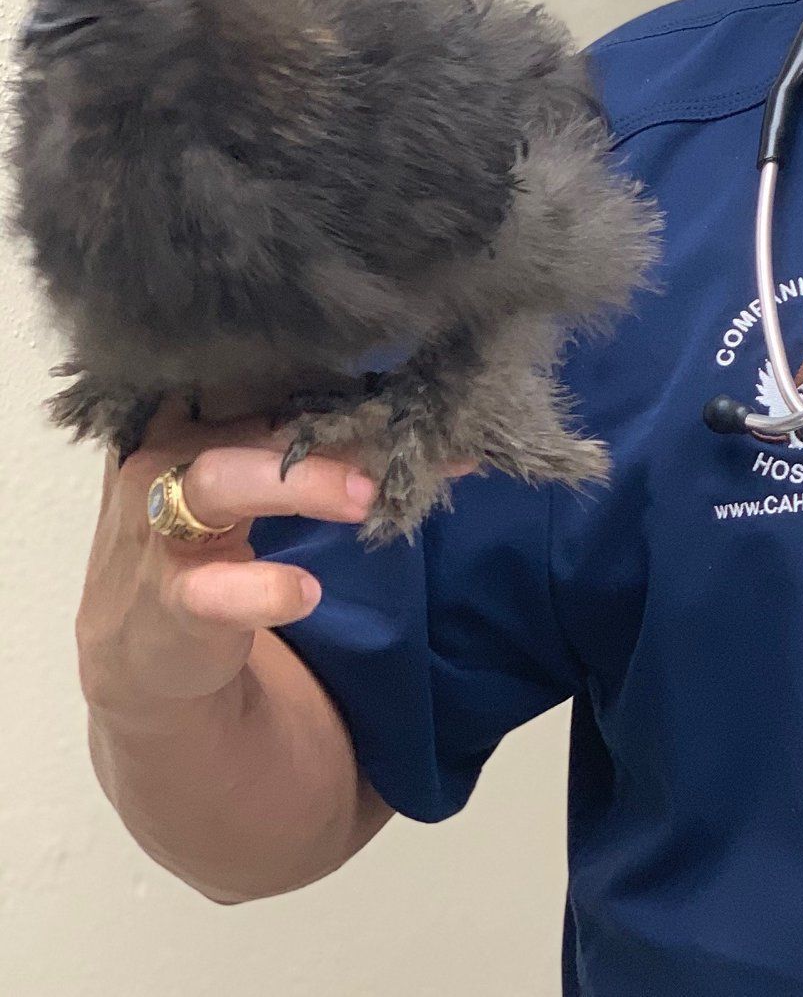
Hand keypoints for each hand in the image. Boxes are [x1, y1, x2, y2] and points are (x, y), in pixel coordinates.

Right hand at [75, 390, 471, 724]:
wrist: (147, 644)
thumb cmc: (219, 538)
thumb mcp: (268, 482)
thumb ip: (333, 449)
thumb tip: (444, 436)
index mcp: (196, 415)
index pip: (263, 375)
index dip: (332, 369)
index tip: (405, 373)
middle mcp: (168, 454)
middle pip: (248, 415)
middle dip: (330, 421)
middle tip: (404, 429)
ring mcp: (158, 523)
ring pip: (218, 481)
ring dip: (298, 484)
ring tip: (365, 497)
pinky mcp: (166, 594)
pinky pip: (207, 589)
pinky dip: (259, 589)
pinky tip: (305, 592)